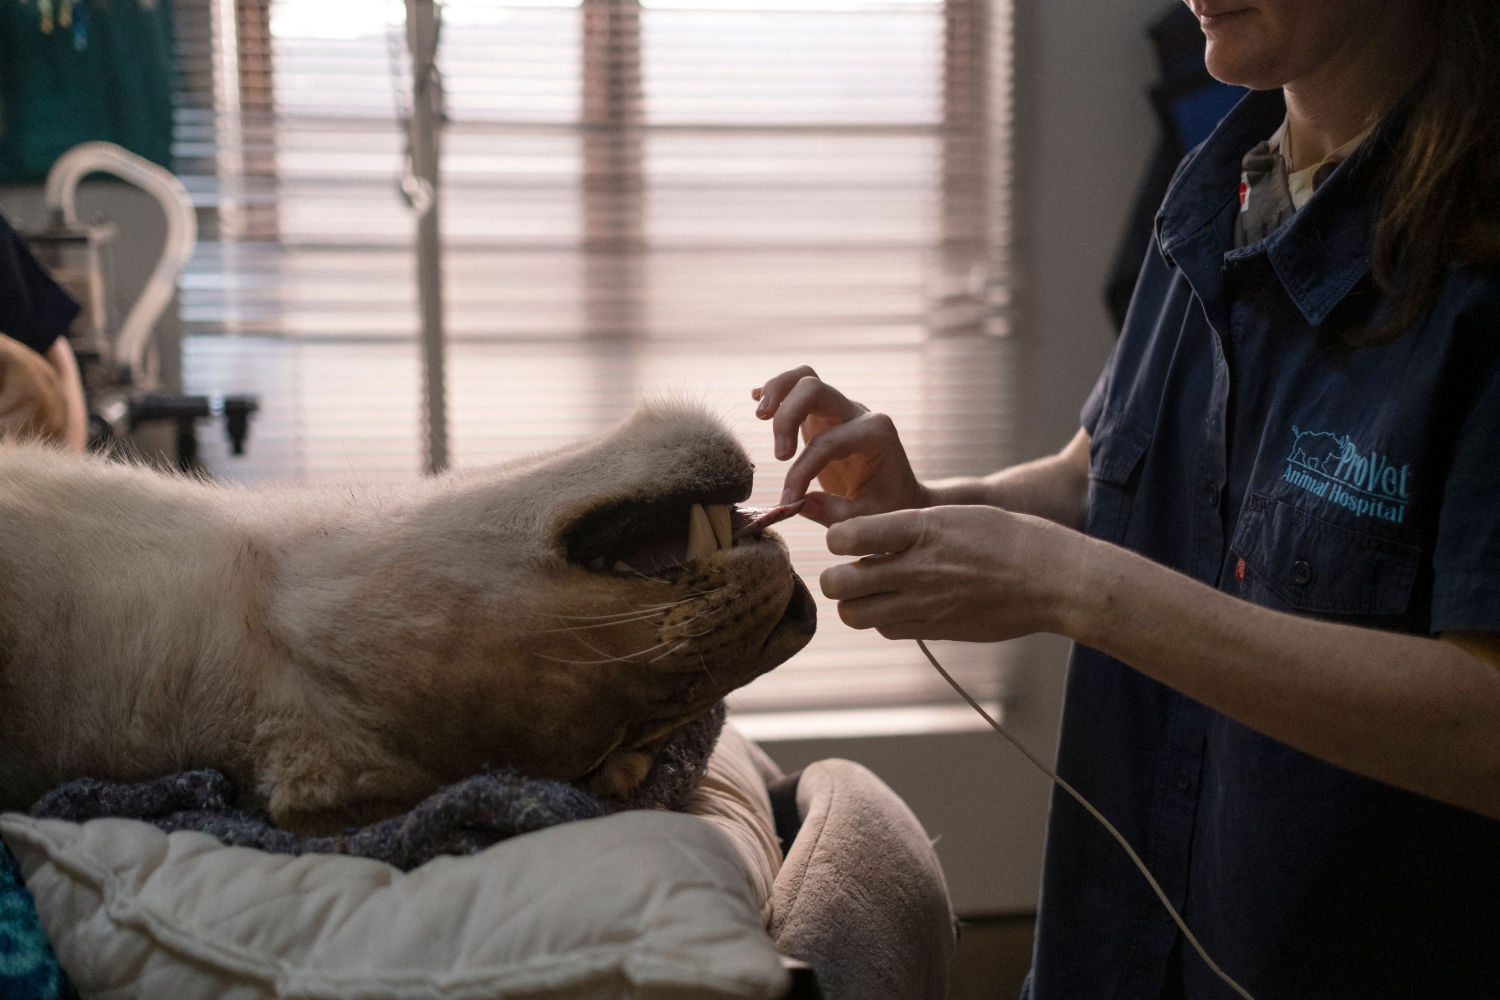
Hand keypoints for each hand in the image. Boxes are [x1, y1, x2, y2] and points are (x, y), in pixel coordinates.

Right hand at [751, 366, 926, 524]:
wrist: (900, 494)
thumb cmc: (888, 506)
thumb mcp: (869, 517)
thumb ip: (834, 513)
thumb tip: (797, 503)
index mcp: (875, 434)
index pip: (826, 443)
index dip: (801, 472)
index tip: (790, 501)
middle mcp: (858, 414)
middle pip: (813, 388)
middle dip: (786, 415)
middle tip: (779, 455)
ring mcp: (840, 410)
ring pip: (805, 378)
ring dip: (777, 391)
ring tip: (760, 415)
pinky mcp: (824, 415)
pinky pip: (798, 389)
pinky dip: (776, 392)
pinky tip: (755, 400)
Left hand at [818, 505, 1084, 641]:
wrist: (1053, 581)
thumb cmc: (1009, 539)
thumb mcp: (956, 515)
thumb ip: (908, 526)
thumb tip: (865, 536)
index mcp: (921, 529)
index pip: (846, 536)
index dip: (836, 537)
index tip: (846, 538)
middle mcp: (917, 569)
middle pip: (839, 583)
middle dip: (834, 576)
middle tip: (848, 569)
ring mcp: (924, 604)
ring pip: (854, 614)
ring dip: (854, 602)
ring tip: (870, 590)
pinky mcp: (935, 629)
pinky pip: (886, 629)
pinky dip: (882, 618)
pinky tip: (899, 604)